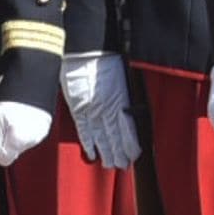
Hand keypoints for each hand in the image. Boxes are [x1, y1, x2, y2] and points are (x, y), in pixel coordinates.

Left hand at [0, 102, 51, 167]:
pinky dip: (27, 131)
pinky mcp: (46, 127)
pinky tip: (25, 119)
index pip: (4, 160)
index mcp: (19, 139)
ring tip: (16, 120)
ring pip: (23, 145)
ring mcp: (41, 133)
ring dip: (17, 137)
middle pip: (14, 152)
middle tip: (5, 125)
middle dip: (7, 143)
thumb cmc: (14, 98)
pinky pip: (32, 137)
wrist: (34, 81)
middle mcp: (33, 139)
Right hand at [60, 52, 140, 169]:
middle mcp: (108, 106)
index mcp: (121, 97)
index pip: (127, 126)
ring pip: (101, 136)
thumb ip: (123, 94)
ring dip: (107, 151)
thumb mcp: (122, 76)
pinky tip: (93, 155)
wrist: (88, 49)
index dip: (130, 142)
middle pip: (114, 135)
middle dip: (120, 151)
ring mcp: (92, 109)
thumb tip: (128, 108)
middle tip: (124, 166)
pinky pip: (84, 129)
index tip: (135, 154)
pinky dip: (88, 142)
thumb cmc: (107, 57)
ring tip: (112, 165)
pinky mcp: (78, 108)